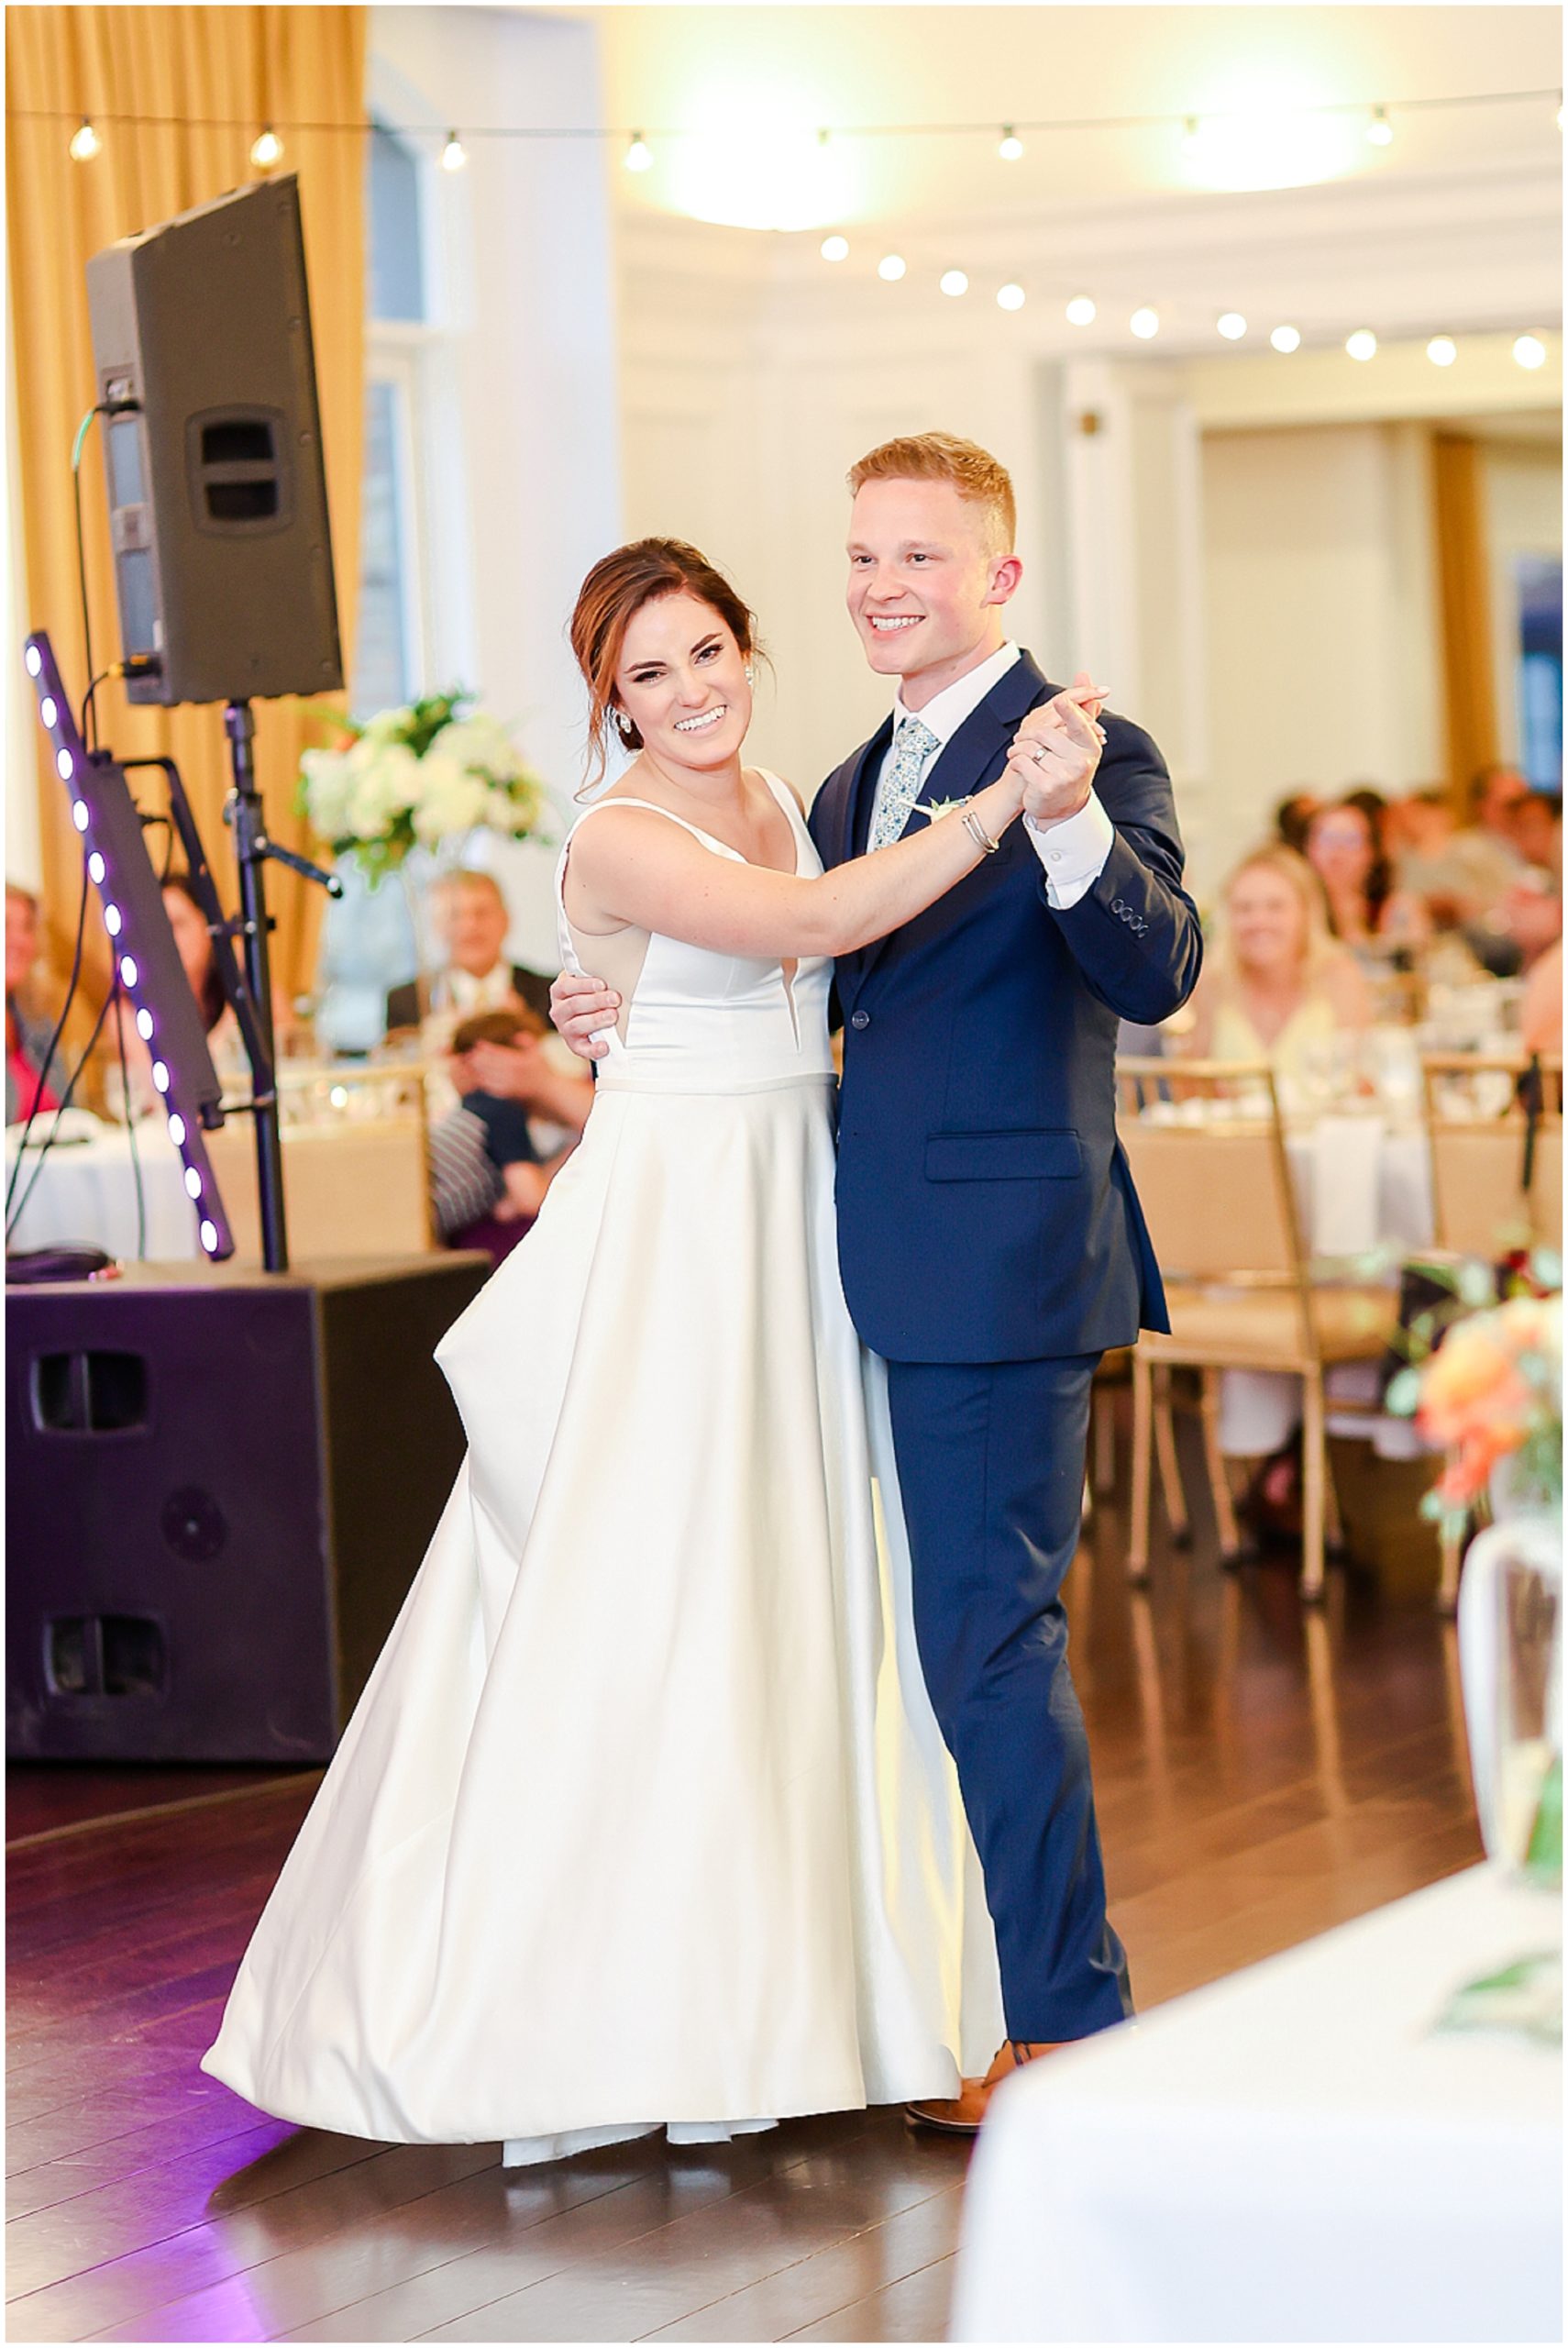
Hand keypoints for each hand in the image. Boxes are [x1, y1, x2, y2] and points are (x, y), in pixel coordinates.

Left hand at [462, 1036, 551, 1103]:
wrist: (549, 1093)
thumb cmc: (543, 1071)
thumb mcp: (538, 1053)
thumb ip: (527, 1042)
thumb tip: (515, 1034)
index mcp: (519, 1062)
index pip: (498, 1053)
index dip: (486, 1048)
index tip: (478, 1043)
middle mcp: (513, 1074)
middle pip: (489, 1064)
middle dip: (477, 1058)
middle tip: (469, 1053)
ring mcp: (509, 1085)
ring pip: (487, 1076)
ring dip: (476, 1070)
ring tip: (469, 1064)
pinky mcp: (506, 1094)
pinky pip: (490, 1087)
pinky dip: (481, 1081)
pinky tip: (476, 1077)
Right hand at [549, 968, 620, 1063]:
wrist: (589, 1018)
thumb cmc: (592, 993)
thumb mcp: (589, 981)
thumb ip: (593, 971)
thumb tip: (616, 953)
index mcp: (559, 991)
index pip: (567, 986)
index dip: (584, 985)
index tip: (602, 984)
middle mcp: (558, 1010)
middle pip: (574, 1005)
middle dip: (596, 1001)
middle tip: (615, 999)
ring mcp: (565, 1029)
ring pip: (577, 1025)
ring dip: (596, 1020)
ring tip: (613, 1016)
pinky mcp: (575, 1045)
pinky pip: (582, 1049)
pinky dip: (593, 1049)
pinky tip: (605, 1046)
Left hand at [1006, 671, 1106, 828]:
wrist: (1062, 807)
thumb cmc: (1070, 767)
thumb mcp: (1079, 740)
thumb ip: (1082, 706)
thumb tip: (1084, 674)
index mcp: (1090, 747)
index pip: (1079, 724)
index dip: (1068, 712)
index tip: (1060, 702)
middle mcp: (1081, 762)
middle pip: (1046, 733)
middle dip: (1029, 733)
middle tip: (1022, 737)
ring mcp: (1064, 776)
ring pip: (1031, 747)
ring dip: (1019, 748)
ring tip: (1018, 751)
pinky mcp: (1046, 787)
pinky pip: (1023, 763)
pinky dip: (1016, 761)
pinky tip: (1017, 764)